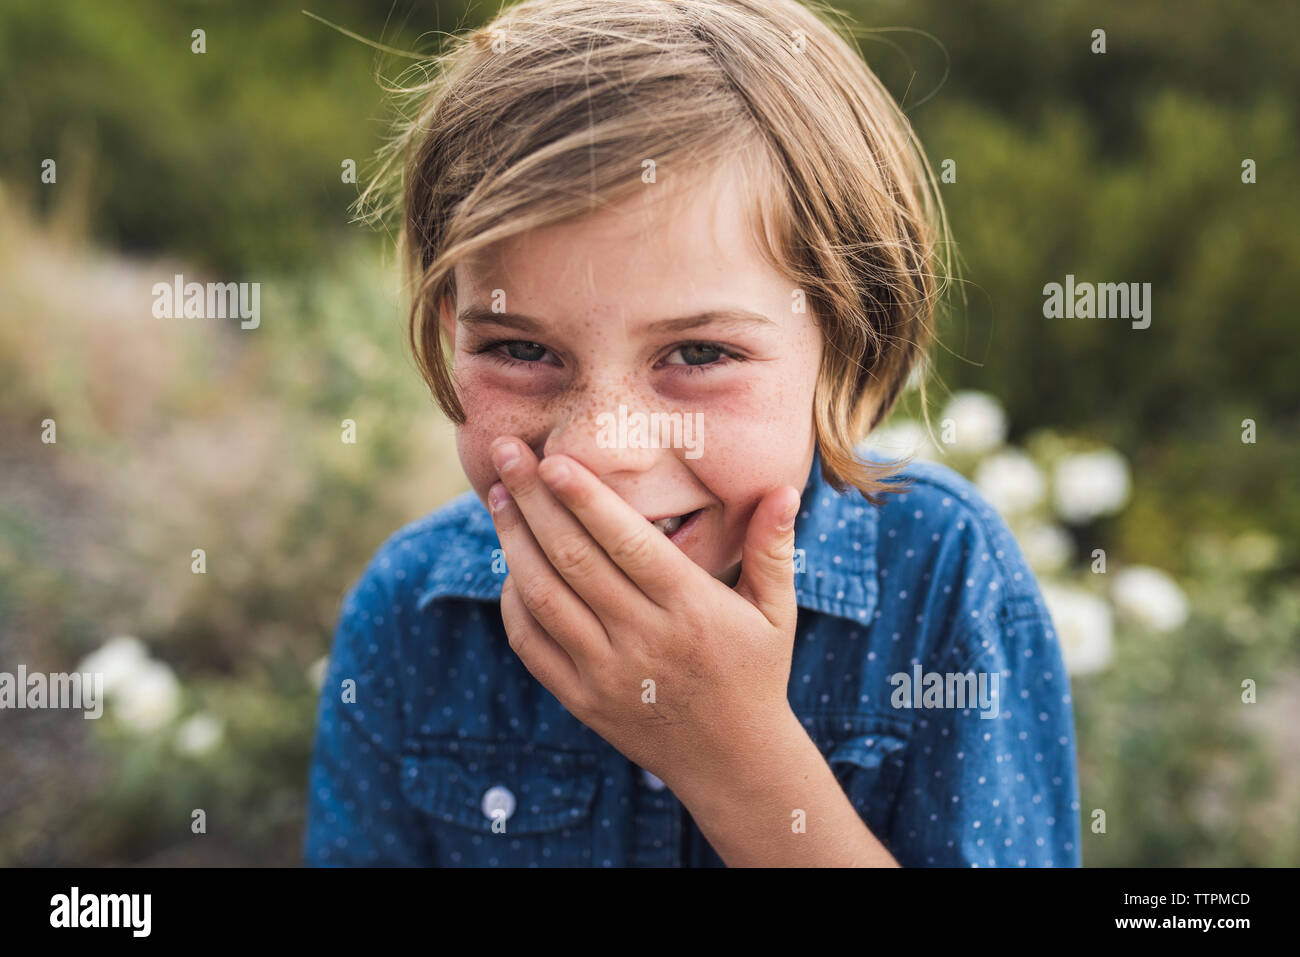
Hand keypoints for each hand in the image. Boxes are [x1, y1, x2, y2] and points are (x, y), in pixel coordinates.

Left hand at [486, 436, 802, 793]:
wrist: (733, 762)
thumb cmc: (756, 673)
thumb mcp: (777, 611)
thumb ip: (774, 548)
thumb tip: (783, 490)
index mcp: (691, 608)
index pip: (628, 543)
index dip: (586, 499)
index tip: (553, 460)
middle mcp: (645, 638)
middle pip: (575, 559)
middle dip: (534, 502)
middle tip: (506, 454)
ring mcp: (607, 672)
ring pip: (545, 597)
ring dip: (514, 543)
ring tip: (497, 497)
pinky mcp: (581, 700)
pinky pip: (532, 646)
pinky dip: (514, 602)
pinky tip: (510, 565)